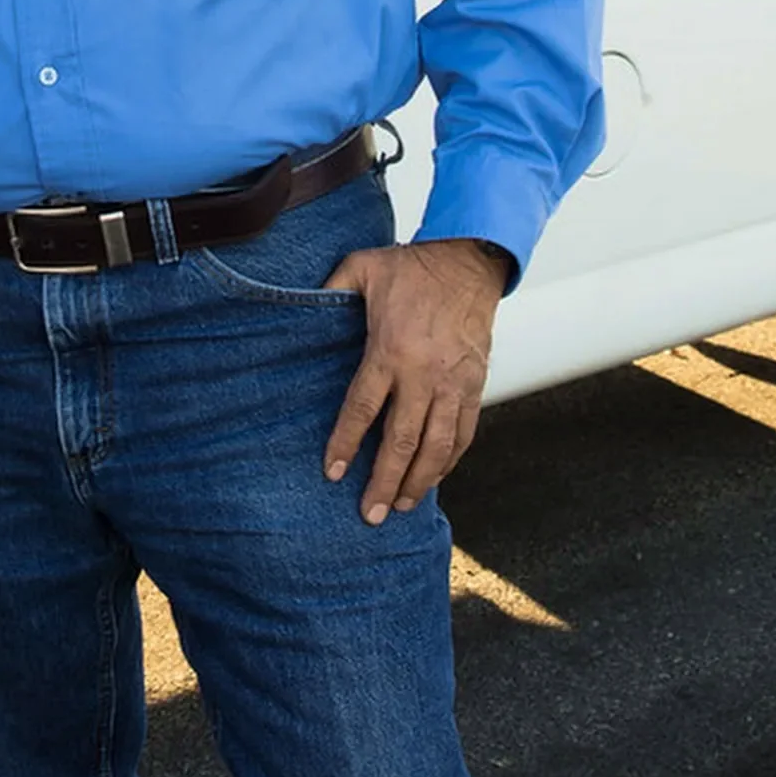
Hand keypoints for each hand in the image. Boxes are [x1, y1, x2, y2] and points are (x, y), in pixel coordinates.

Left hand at [321, 238, 510, 525]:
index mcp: (389, 349)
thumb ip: (331, 288)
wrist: (467, 262)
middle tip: (371, 514)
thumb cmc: (410, 266)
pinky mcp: (475, 386)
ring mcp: (453, 384)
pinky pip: (463, 433)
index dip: (346, 443)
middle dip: (385, 481)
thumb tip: (300, 304)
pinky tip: (435, 477)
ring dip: (419, 481)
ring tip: (402, 506)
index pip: (362, 408)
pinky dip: (450, 461)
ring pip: (437, 446)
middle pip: (401, 440)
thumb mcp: (361, 268)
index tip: (333, 473)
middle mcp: (423, 375)